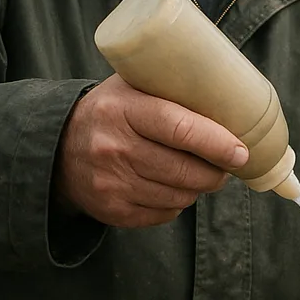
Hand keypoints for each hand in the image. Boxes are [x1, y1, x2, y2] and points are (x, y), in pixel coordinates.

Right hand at [54, 74, 248, 227]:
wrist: (58, 147)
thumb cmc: (112, 110)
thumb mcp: (132, 85)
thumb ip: (172, 87)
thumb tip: (234, 98)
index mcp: (123, 109)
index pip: (179, 128)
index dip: (216, 142)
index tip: (241, 151)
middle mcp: (114, 147)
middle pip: (183, 169)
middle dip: (216, 172)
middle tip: (228, 164)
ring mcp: (110, 182)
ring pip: (178, 196)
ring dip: (199, 188)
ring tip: (202, 174)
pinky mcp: (111, 210)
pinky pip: (163, 214)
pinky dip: (176, 203)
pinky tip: (173, 187)